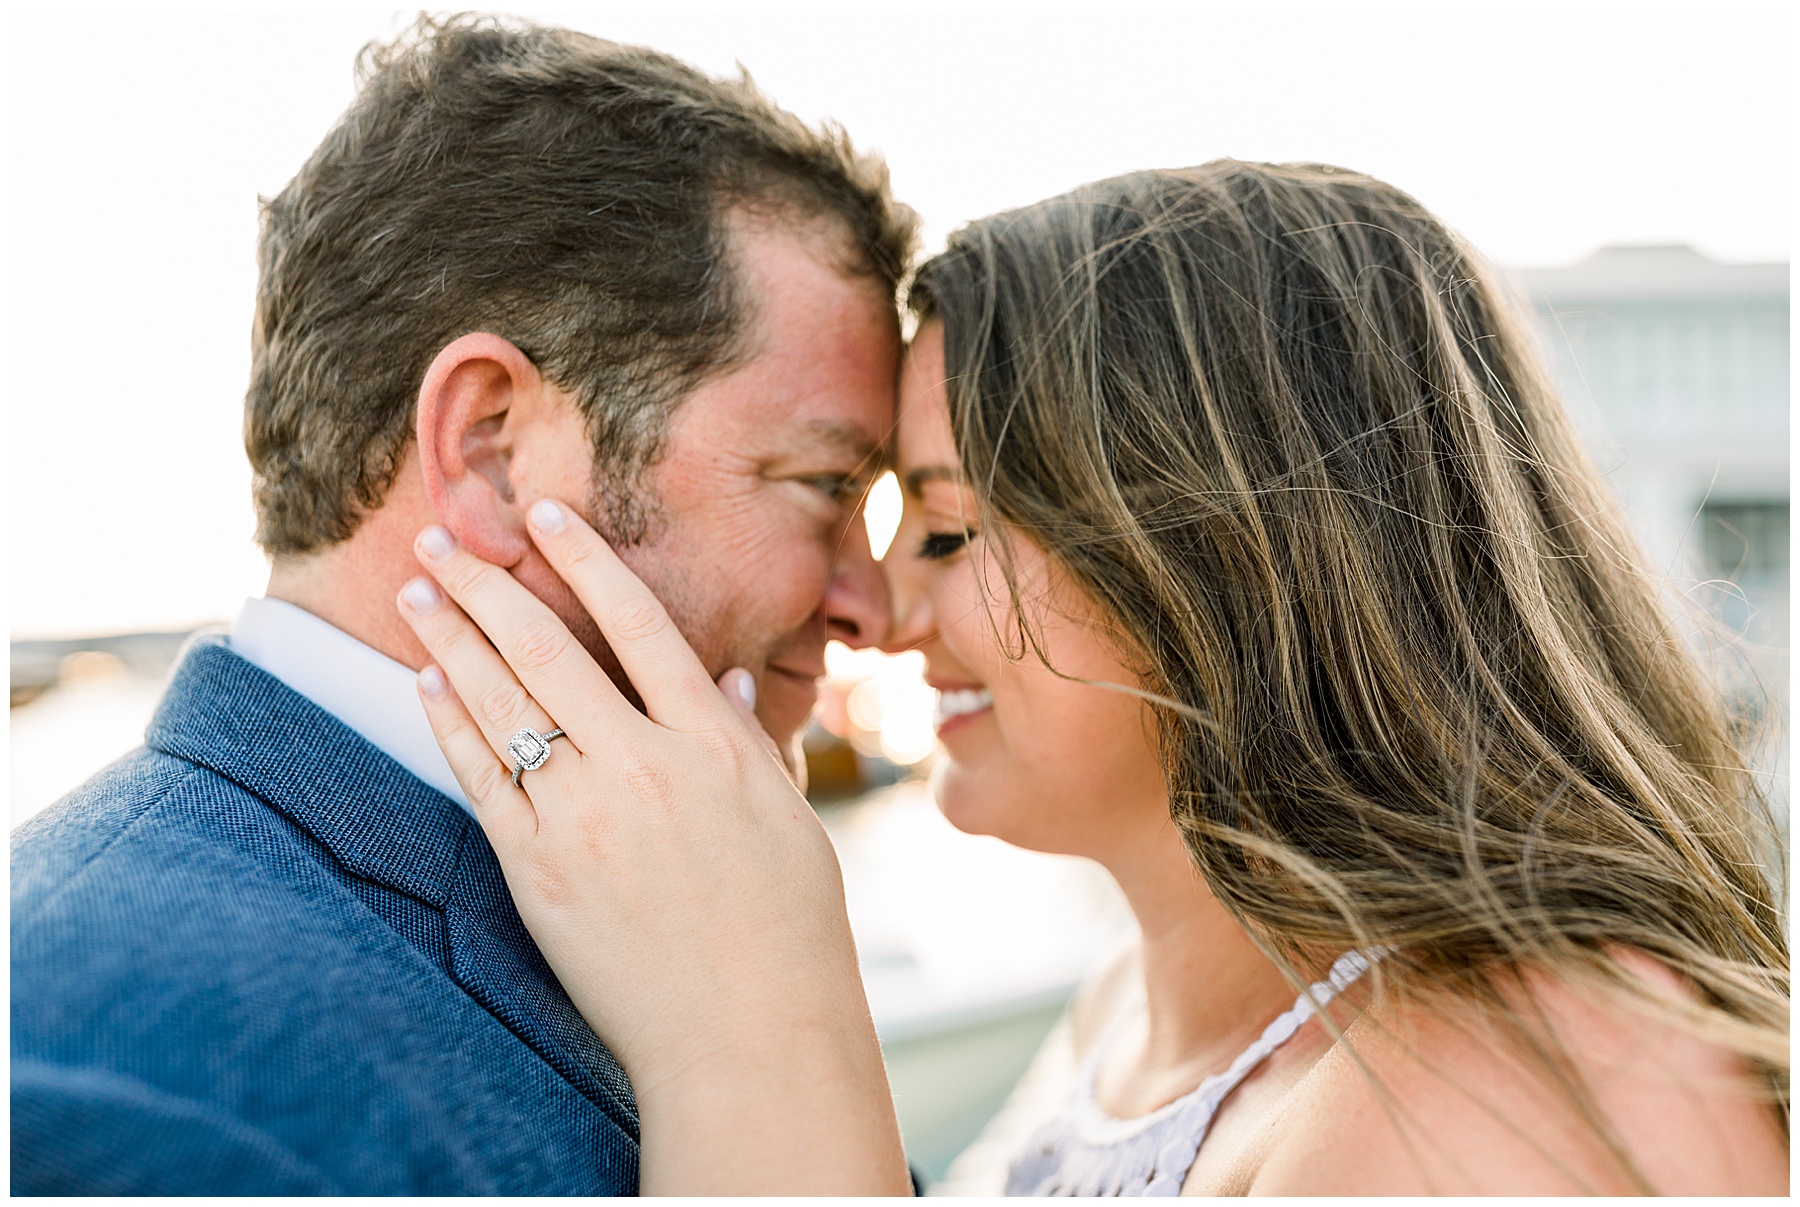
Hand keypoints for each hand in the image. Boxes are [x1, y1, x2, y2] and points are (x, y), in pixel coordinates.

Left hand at [396, 499, 907, 1194]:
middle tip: (442, 537)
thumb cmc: (787, 930)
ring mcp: (585, 819)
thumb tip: (720, 678)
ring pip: (504, 706)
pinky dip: (451, 726)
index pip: (640, 624)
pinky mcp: (540, 873)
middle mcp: (646, 768)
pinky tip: (427, 684)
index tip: (544, 515)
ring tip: (417, 592)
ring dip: (453, 640)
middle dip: (488, 585)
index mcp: (714, 746)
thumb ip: (745, 740)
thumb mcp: (788, 818)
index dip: (585, 560)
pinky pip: (483, 780)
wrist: (748, 1035)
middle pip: (549, 651)